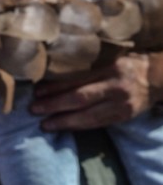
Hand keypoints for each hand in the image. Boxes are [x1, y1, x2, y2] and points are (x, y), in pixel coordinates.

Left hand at [29, 52, 162, 130]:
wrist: (158, 78)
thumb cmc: (128, 62)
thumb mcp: (109, 56)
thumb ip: (87, 63)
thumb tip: (53, 68)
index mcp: (109, 69)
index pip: (78, 79)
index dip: (56, 87)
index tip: (37, 91)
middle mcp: (115, 88)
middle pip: (80, 99)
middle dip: (55, 105)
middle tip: (34, 109)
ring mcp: (121, 105)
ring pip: (88, 116)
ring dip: (64, 121)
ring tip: (45, 124)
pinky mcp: (124, 117)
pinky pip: (98, 124)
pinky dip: (79, 126)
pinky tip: (65, 127)